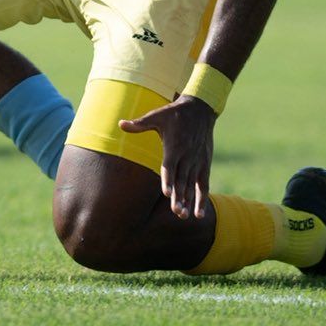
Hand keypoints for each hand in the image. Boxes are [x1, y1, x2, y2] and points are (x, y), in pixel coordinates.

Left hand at [119, 95, 216, 216]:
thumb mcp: (156, 116)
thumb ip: (140, 124)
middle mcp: (186, 156)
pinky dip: (202, 199)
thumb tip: (120, 124)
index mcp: (174, 147)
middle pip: (182, 180)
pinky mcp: (204, 164)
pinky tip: (198, 214)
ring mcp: (196, 162)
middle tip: (177, 212)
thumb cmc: (174, 114)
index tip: (166, 193)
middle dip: (179, 196)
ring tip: (183, 216)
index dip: (168, 180)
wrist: (199, 110)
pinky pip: (203, 184)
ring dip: (188, 201)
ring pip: (191, 185)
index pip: (170, 166)